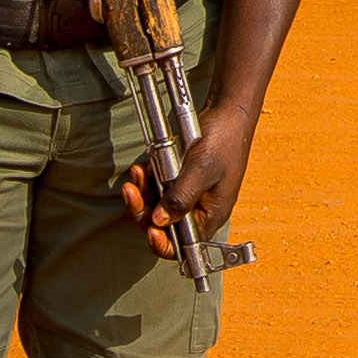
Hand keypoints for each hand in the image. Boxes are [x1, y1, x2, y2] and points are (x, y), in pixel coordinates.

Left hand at [118, 101, 256, 252]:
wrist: (227, 113)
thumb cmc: (222, 141)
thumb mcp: (202, 171)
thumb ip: (181, 198)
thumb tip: (160, 222)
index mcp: (212, 215)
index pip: (186, 245)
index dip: (165, 243)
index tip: (150, 230)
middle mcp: (199, 209)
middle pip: (164, 226)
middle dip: (144, 212)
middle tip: (131, 192)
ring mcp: (189, 195)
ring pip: (157, 207)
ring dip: (143, 193)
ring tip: (137, 174)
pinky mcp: (180, 181)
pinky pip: (158, 189)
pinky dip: (147, 181)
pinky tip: (143, 168)